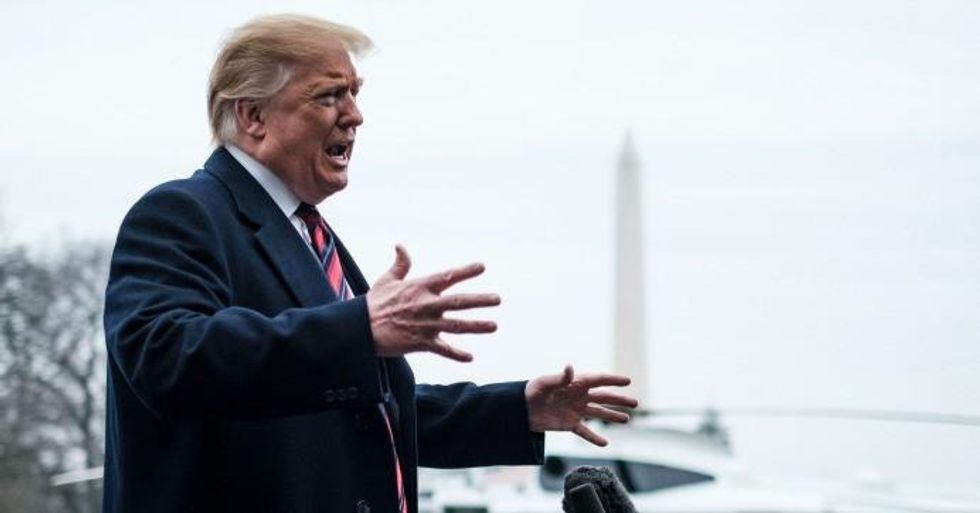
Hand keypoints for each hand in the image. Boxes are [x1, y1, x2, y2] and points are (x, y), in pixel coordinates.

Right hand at [366, 245, 500, 361]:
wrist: (361, 329)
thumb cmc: (373, 304)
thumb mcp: (387, 280)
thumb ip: (400, 264)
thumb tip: (400, 246)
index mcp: (419, 287)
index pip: (447, 277)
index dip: (465, 271)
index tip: (481, 267)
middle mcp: (427, 305)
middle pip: (459, 302)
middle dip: (480, 300)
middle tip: (497, 299)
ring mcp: (426, 325)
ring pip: (457, 325)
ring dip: (477, 326)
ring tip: (494, 326)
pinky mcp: (422, 343)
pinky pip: (444, 349)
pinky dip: (457, 354)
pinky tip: (470, 358)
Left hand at [525, 364, 637, 446]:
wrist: (520, 409)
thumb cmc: (532, 391)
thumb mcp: (544, 383)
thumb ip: (559, 377)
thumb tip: (570, 367)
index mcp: (575, 383)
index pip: (598, 380)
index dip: (613, 380)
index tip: (628, 380)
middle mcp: (579, 396)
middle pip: (603, 397)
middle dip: (619, 400)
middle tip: (636, 403)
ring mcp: (576, 410)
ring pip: (598, 413)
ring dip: (612, 416)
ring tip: (627, 419)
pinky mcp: (569, 424)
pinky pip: (585, 432)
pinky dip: (594, 438)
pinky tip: (605, 443)